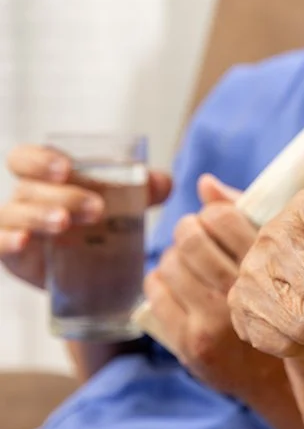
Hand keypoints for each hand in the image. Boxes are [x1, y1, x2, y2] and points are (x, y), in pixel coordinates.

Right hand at [0, 144, 170, 287]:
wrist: (97, 270)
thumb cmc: (106, 222)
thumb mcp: (127, 203)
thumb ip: (147, 188)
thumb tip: (162, 182)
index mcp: (48, 177)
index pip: (27, 158)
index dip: (41, 159)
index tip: (66, 168)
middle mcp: (27, 198)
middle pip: (29, 187)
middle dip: (63, 195)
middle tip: (96, 209)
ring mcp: (16, 225)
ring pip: (13, 213)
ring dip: (39, 216)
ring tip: (64, 223)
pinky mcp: (13, 255)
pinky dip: (7, 241)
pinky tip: (23, 242)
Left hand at [143, 174, 285, 400]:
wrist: (289, 373)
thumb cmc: (290, 301)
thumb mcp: (284, 255)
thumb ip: (246, 214)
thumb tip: (204, 183)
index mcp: (267, 264)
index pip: (220, 216)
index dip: (213, 212)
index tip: (217, 220)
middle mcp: (239, 291)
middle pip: (189, 237)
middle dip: (188, 229)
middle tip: (197, 235)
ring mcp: (212, 321)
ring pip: (169, 263)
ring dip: (175, 256)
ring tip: (190, 261)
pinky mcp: (191, 344)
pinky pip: (156, 295)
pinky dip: (161, 281)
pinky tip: (178, 283)